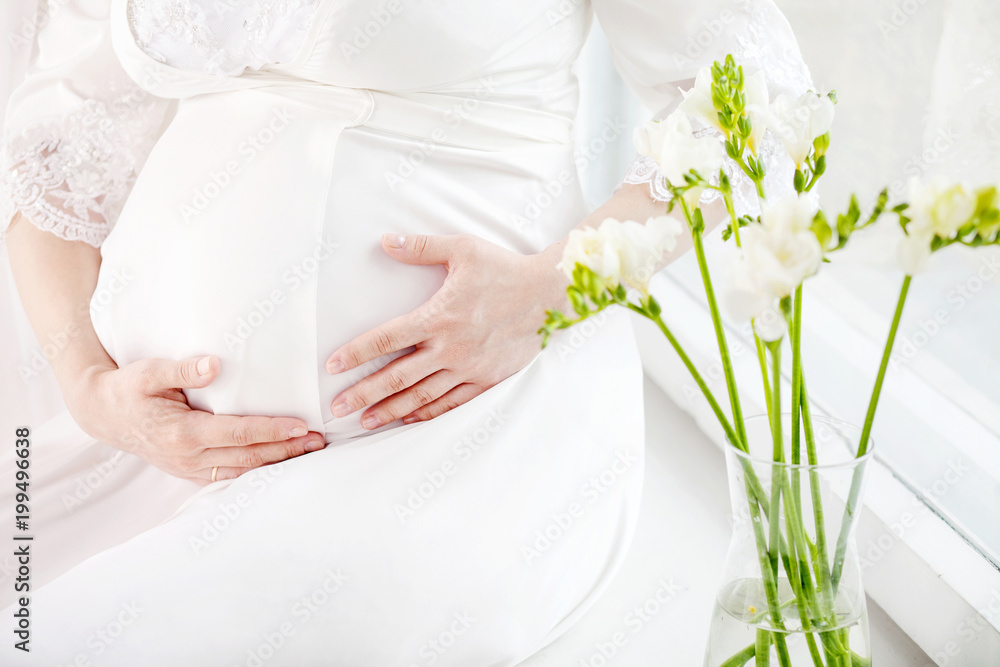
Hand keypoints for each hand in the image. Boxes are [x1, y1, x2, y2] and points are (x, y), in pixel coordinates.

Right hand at [67, 356, 326, 482]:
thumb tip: (215, 366)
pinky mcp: (190, 471)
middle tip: (319, 440)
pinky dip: (257, 468)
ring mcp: (189, 468)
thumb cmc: (129, 388)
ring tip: (309, 450)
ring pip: (243, 469)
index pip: (238, 432)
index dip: (271, 430)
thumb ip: (183, 369)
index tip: (301, 425)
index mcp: (183, 433)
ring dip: (277, 461)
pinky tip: (280, 461)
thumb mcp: (150, 372)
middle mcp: (189, 456)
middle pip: (248, 456)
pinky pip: (230, 474)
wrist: (102, 414)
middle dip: (286, 449)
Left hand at [325, 233, 568, 427]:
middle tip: (337, 408)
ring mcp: (469, 367)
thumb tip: (385, 241)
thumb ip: (422, 247)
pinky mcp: (487, 379)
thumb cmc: (505, 269)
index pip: (386, 339)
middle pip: (396, 376)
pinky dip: (427, 413)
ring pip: (421, 396)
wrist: (550, 295)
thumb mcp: (463, 249)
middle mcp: (450, 348)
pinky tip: (408, 419)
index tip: (332, 366)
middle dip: (363, 393)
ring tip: (366, 421)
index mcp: (439, 316)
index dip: (356, 353)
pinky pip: (452, 402)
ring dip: (390, 410)